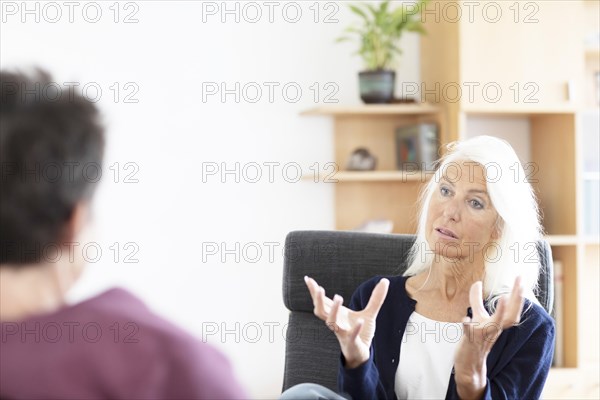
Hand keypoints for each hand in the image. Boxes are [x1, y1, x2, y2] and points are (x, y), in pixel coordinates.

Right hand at [304, 276, 388, 368]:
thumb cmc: (360, 333)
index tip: (307, 279)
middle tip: (319, 288)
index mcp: (337, 315)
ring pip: (332, 322)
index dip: (314, 291)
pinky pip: (351, 336)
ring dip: (333, 310)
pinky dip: (355, 329)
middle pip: (321, 311)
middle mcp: (336, 323)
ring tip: (338, 297)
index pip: (322, 302)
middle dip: (318, 299)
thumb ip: (375, 298)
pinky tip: (360, 322)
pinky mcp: (352, 342)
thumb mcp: (369, 313)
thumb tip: (384, 281)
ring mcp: (343, 333)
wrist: (362, 354)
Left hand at [454, 276, 524, 398]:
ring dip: (499, 313)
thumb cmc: (475, 339)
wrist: (469, 365)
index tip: (520, 277)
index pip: (512, 308)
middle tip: (521, 283)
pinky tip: (465, 318)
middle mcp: (494, 329)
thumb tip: (478, 282)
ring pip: (494, 325)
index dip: (517, 293)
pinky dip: (468, 326)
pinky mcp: (470, 341)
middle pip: (510, 316)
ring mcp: (483, 336)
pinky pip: (470, 334)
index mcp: (498, 323)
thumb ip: (477, 300)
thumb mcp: (478, 317)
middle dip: (517, 300)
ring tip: (503, 298)